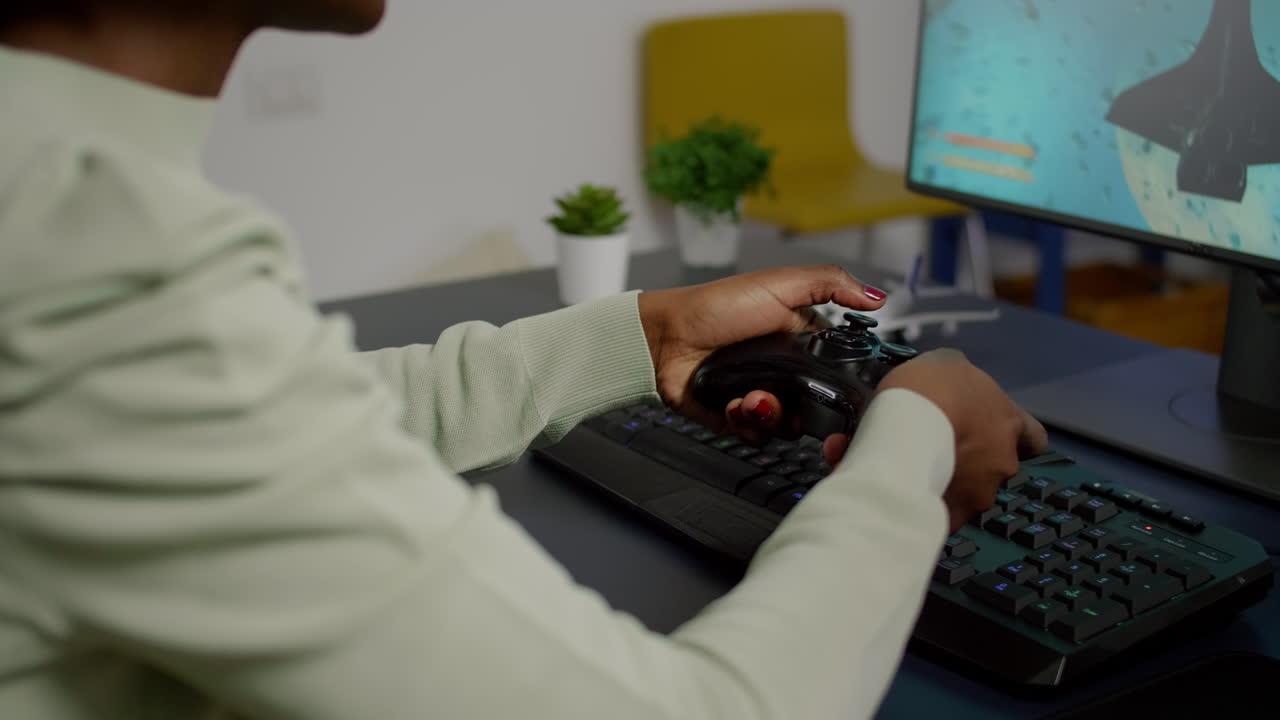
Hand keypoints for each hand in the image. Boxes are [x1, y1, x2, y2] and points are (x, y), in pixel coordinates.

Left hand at [637, 265, 886, 435]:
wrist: (665, 338)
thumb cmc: (716, 307)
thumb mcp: (780, 284)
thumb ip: (830, 285)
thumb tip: (877, 297)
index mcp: (797, 341)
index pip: (834, 369)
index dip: (840, 381)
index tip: (839, 386)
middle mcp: (781, 371)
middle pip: (814, 405)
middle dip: (803, 405)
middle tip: (784, 393)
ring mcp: (758, 394)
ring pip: (786, 425)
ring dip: (770, 414)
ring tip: (750, 398)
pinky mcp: (734, 417)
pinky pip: (755, 436)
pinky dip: (746, 424)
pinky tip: (734, 406)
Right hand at [821, 349, 1048, 531]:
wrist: (904, 432)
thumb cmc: (930, 390)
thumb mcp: (945, 364)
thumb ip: (958, 381)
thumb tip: (953, 386)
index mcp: (1008, 422)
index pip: (1033, 438)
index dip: (1014, 438)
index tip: (990, 435)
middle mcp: (1002, 462)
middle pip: (993, 466)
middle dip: (968, 461)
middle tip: (933, 448)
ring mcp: (979, 495)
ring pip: (965, 491)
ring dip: (944, 481)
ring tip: (905, 468)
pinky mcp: (951, 519)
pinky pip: (936, 510)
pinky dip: (920, 501)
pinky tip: (893, 486)